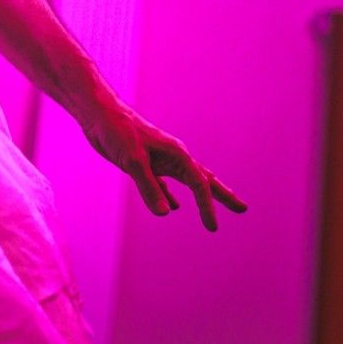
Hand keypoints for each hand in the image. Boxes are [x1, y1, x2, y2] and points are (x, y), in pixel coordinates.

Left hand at [77, 97, 247, 231]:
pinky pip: (164, 184)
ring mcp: (159, 160)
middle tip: (243, 208)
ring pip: (186, 182)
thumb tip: (167, 213)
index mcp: (176, 154)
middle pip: (203, 180)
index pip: (199, 185)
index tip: (212, 228)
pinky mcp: (144, 164)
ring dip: (201, 195)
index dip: (207, 207)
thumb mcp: (133, 161)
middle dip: (222, 195)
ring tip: (214, 207)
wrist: (99, 115)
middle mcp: (172, 157)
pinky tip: (174, 207)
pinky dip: (171, 196)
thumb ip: (149, 187)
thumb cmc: (117, 131)